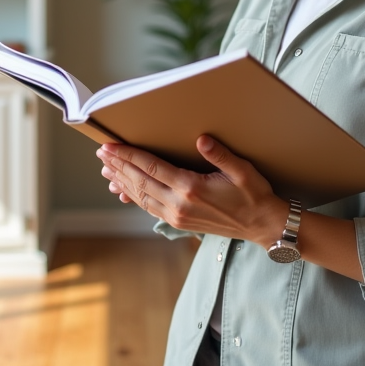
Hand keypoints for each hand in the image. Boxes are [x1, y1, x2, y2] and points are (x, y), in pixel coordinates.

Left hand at [97, 135, 287, 247]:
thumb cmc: (255, 195)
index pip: (151, 167)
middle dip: (119, 166)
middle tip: (102, 153)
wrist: (262, 226)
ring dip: (123, 181)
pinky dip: (134, 197)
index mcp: (192, 188)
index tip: (111, 146)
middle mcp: (180, 205)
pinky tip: (125, 189)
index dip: (128, 155)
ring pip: (141, 197)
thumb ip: (220, 155)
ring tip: (107, 169)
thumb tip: (201, 139)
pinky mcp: (180, 222)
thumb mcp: (243, 171)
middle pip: (140, 182)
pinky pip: (150, 208)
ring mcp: (178, 216)